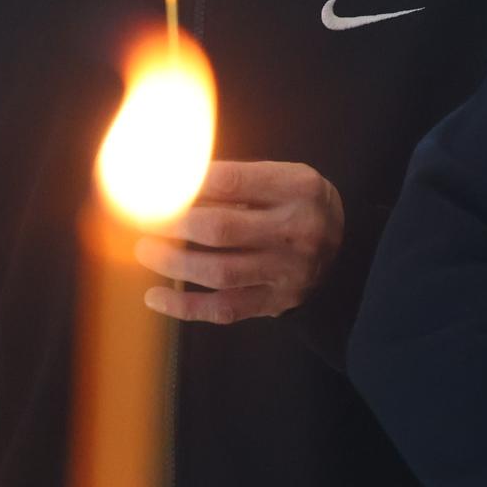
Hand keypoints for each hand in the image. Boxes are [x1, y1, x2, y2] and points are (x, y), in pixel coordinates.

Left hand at [134, 161, 344, 323]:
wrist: (344, 251)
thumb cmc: (297, 206)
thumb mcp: (284, 178)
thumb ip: (238, 179)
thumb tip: (170, 177)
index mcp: (298, 188)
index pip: (233, 181)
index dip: (188, 182)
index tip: (157, 182)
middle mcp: (296, 230)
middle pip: (221, 229)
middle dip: (172, 224)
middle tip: (142, 218)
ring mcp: (286, 272)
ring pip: (219, 272)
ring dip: (173, 264)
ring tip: (145, 250)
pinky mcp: (275, 303)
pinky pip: (225, 309)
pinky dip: (185, 307)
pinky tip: (155, 298)